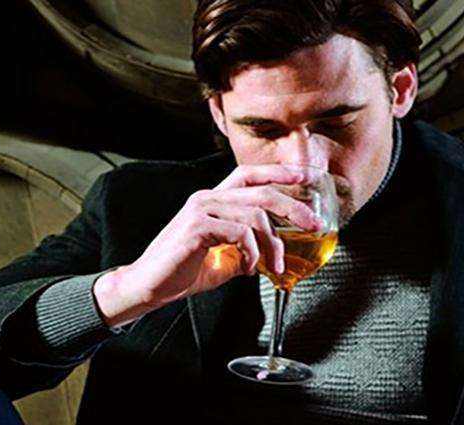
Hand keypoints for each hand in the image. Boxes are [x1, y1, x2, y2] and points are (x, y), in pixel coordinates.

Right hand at [94, 164, 320, 326]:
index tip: (304, 175)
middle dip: (293, 207)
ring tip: (274, 266)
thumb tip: (269, 254)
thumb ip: (245, 249)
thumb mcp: (223, 259)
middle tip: (313, 224)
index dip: (277, 172)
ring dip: (273, 244)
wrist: (150, 285)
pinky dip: (252, 252)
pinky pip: (239, 233)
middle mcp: (207, 199)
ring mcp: (200, 210)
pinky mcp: (196, 227)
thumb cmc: (182, 271)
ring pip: (254, 215)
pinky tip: (248, 267)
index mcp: (213, 201)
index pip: (248, 175)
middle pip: (260, 192)